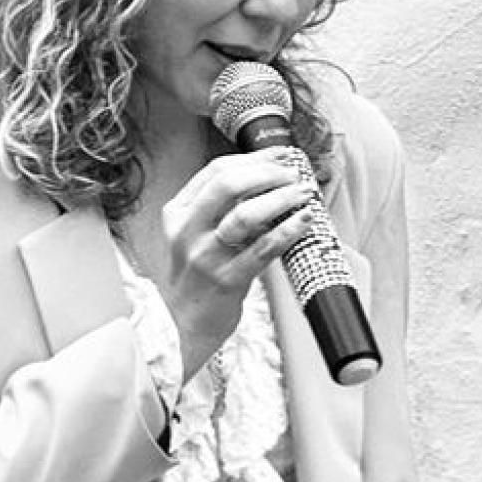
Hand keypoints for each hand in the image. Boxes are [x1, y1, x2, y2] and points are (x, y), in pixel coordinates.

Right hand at [162, 151, 311, 380]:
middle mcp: (188, 230)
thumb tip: (267, 177)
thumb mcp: (194, 235)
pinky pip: (263, 249)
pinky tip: (304, 221)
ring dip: (280, 198)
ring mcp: (206, 256)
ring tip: (302, 194)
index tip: (280, 156)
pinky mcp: (226, 280)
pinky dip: (288, 230)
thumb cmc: (196, 278)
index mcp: (178, 213)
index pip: (216, 170)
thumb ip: (219, 208)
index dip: (254, 158)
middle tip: (292, 176)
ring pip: (245, 214)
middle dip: (267, 173)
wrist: (181, 326)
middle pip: (228, 183)